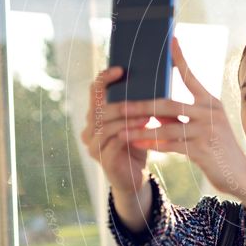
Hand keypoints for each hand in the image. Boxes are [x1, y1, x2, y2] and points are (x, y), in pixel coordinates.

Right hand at [80, 66, 151, 193]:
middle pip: (101, 108)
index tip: (121, 69)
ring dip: (129, 118)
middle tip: (145, 99)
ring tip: (148, 115)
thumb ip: (138, 105)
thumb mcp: (137, 122)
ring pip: (107, 125)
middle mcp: (89, 129)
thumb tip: (156, 80)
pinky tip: (144, 129)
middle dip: (124, 102)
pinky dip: (129, 133)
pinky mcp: (102, 159)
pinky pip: (114, 141)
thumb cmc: (137, 144)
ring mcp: (92, 145)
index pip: (93, 91)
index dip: (104, 78)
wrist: (135, 176)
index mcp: (95, 116)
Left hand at [118, 35, 245, 195]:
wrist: (238, 173)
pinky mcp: (203, 149)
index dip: (179, 59)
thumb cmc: (217, 148)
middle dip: (141, 105)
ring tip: (121, 130)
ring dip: (141, 129)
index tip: (169, 41)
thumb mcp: (200, 127)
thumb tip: (154, 113)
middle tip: (118, 105)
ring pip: (167, 126)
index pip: (190, 76)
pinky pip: (172, 145)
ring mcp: (207, 130)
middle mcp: (210, 112)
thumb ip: (178, 118)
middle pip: (169, 104)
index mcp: (209, 102)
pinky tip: (138, 144)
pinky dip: (153, 144)